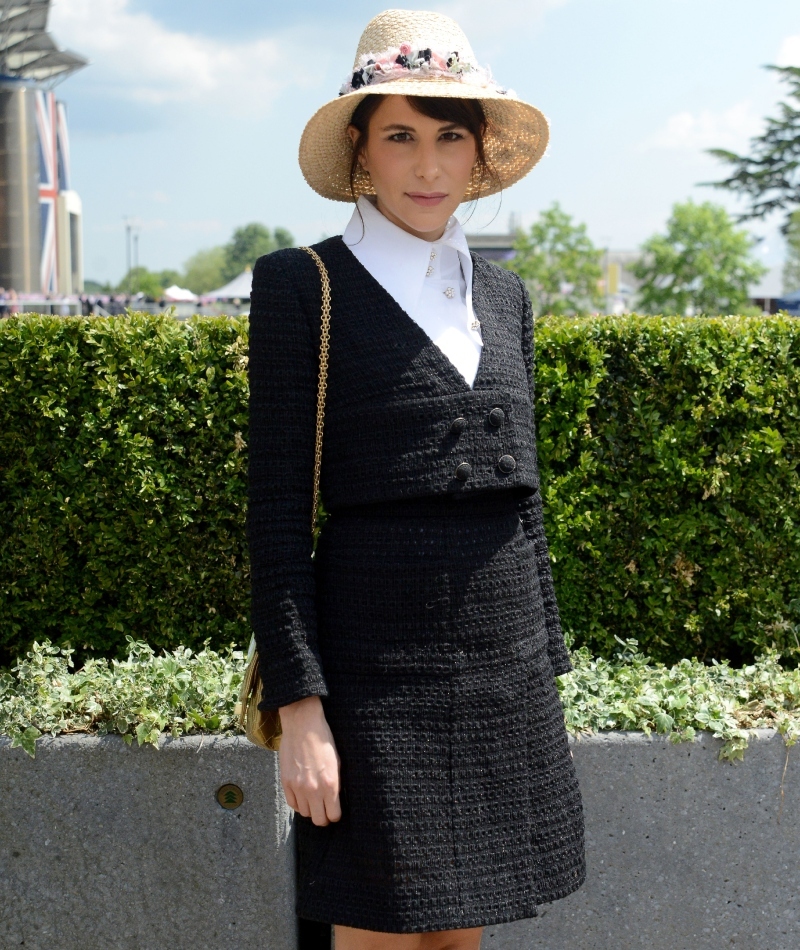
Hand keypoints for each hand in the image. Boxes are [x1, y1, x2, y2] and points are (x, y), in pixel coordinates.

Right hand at [278, 695, 341, 825]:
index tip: (335, 810)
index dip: (335, 814)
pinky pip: (292, 804)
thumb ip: (336, 784)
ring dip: (310, 809)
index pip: (333, 815)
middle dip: (323, 817)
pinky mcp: (286, 782)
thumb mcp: (337, 762)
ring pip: (305, 813)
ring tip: (313, 799)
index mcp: (330, 784)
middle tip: (325, 810)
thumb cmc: (324, 741)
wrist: (303, 725)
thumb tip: (335, 800)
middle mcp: (314, 790)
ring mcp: (298, 787)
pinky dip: (298, 803)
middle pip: (318, 820)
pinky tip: (303, 796)